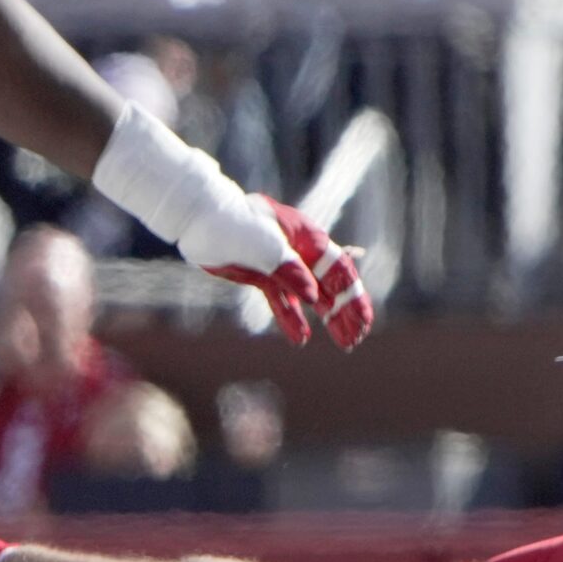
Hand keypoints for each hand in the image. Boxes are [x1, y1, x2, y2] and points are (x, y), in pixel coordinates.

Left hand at [181, 193, 375, 350]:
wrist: (199, 217)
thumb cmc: (235, 223)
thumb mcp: (266, 246)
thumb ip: (291, 271)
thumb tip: (314, 299)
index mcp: (308, 238)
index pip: (339, 269)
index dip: (354, 295)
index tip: (363, 320)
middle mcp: (301, 252)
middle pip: (331, 285)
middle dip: (346, 312)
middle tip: (357, 337)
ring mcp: (281, 265)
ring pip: (312, 297)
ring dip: (328, 320)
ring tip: (345, 344)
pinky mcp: (262, 276)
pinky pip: (283, 302)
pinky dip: (292, 319)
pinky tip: (300, 339)